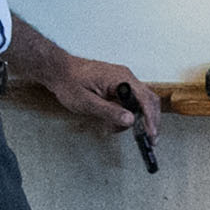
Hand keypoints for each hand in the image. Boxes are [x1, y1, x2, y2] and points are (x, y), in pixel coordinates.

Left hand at [45, 56, 159, 136]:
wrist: (59, 71)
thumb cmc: (69, 83)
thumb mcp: (87, 102)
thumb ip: (109, 112)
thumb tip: (130, 120)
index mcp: (121, 78)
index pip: (145, 99)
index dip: (150, 118)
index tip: (151, 134)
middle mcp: (125, 77)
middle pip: (148, 100)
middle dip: (149, 120)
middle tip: (149, 139)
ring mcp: (122, 81)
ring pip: (140, 102)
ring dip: (134, 118)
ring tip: (115, 129)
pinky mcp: (118, 85)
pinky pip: (130, 100)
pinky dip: (126, 113)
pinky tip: (114, 122)